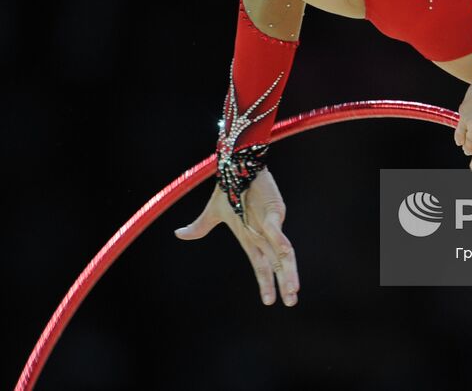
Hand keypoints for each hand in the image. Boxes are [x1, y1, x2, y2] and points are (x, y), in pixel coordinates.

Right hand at [175, 167, 299, 306]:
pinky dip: (279, 239)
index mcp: (251, 240)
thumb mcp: (212, 213)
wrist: (236, 168)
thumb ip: (200, 227)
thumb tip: (178, 234)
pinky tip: (283, 251)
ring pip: (283, 252)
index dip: (266, 283)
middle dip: (283, 283)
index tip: (269, 301)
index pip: (261, 266)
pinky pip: (276, 228)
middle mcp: (263, 236)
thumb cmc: (228, 191)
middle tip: (291, 302)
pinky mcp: (274, 211)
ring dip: (288, 270)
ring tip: (293, 289)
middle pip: (276, 264)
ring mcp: (270, 224)